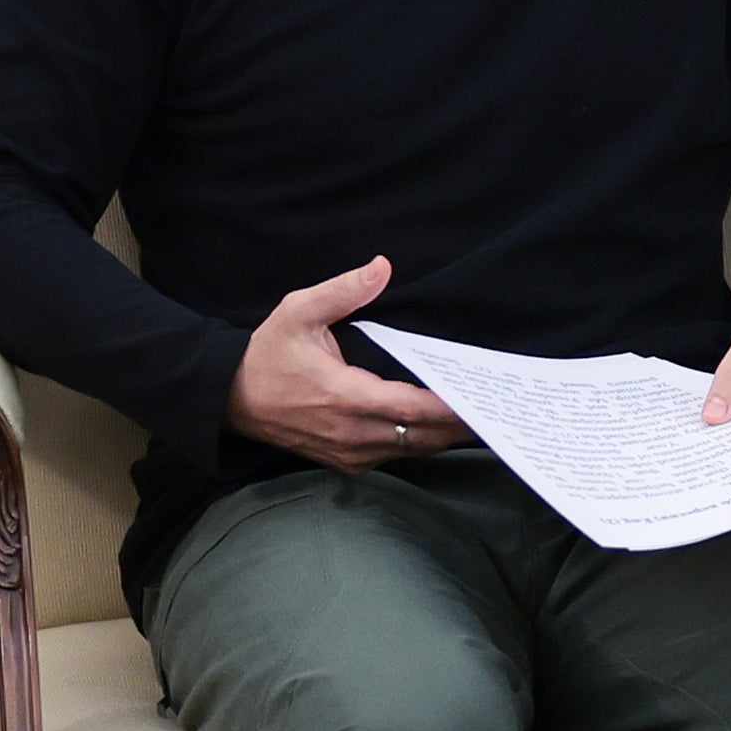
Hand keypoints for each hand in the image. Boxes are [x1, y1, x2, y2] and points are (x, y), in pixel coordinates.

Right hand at [227, 257, 465, 470]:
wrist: (230, 398)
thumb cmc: (267, 353)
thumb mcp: (297, 312)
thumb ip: (342, 291)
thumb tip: (381, 268)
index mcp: (345, 397)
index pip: (415, 409)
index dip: (454, 407)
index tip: (486, 397)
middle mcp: (353, 433)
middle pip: (426, 437)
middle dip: (463, 424)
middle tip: (501, 407)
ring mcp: (351, 453)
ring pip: (416, 450)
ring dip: (449, 435)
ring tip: (485, 415)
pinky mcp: (349, 462)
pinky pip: (399, 456)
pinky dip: (425, 441)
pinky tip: (446, 425)